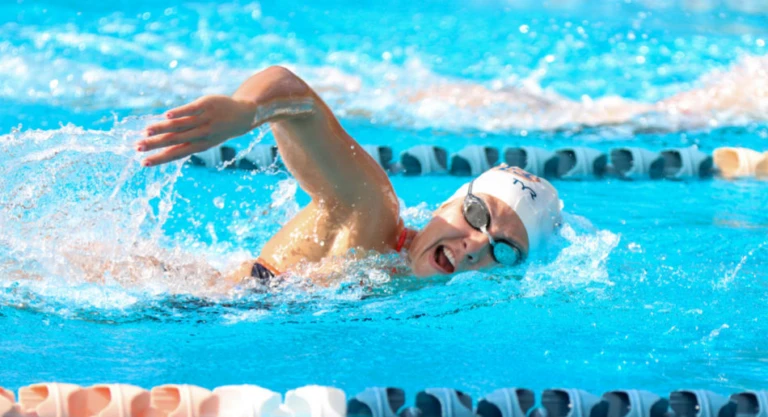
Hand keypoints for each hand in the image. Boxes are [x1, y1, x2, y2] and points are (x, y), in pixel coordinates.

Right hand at [136, 95, 255, 165]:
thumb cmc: (218, 129)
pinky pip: (191, 110)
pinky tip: (165, 116)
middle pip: (175, 140)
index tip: (143, 163)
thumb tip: (160, 143)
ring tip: (145, 131)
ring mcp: (204, 119)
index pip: (176, 153)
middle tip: (138, 147)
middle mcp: (202, 134)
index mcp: (200, 145)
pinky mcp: (206, 105)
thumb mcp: (204, 139)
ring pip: (180, 125)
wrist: (242, 115)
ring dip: (162, 129)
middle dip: (155, 145)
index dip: (160, 159)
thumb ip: (184, 140)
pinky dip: (178, 113)